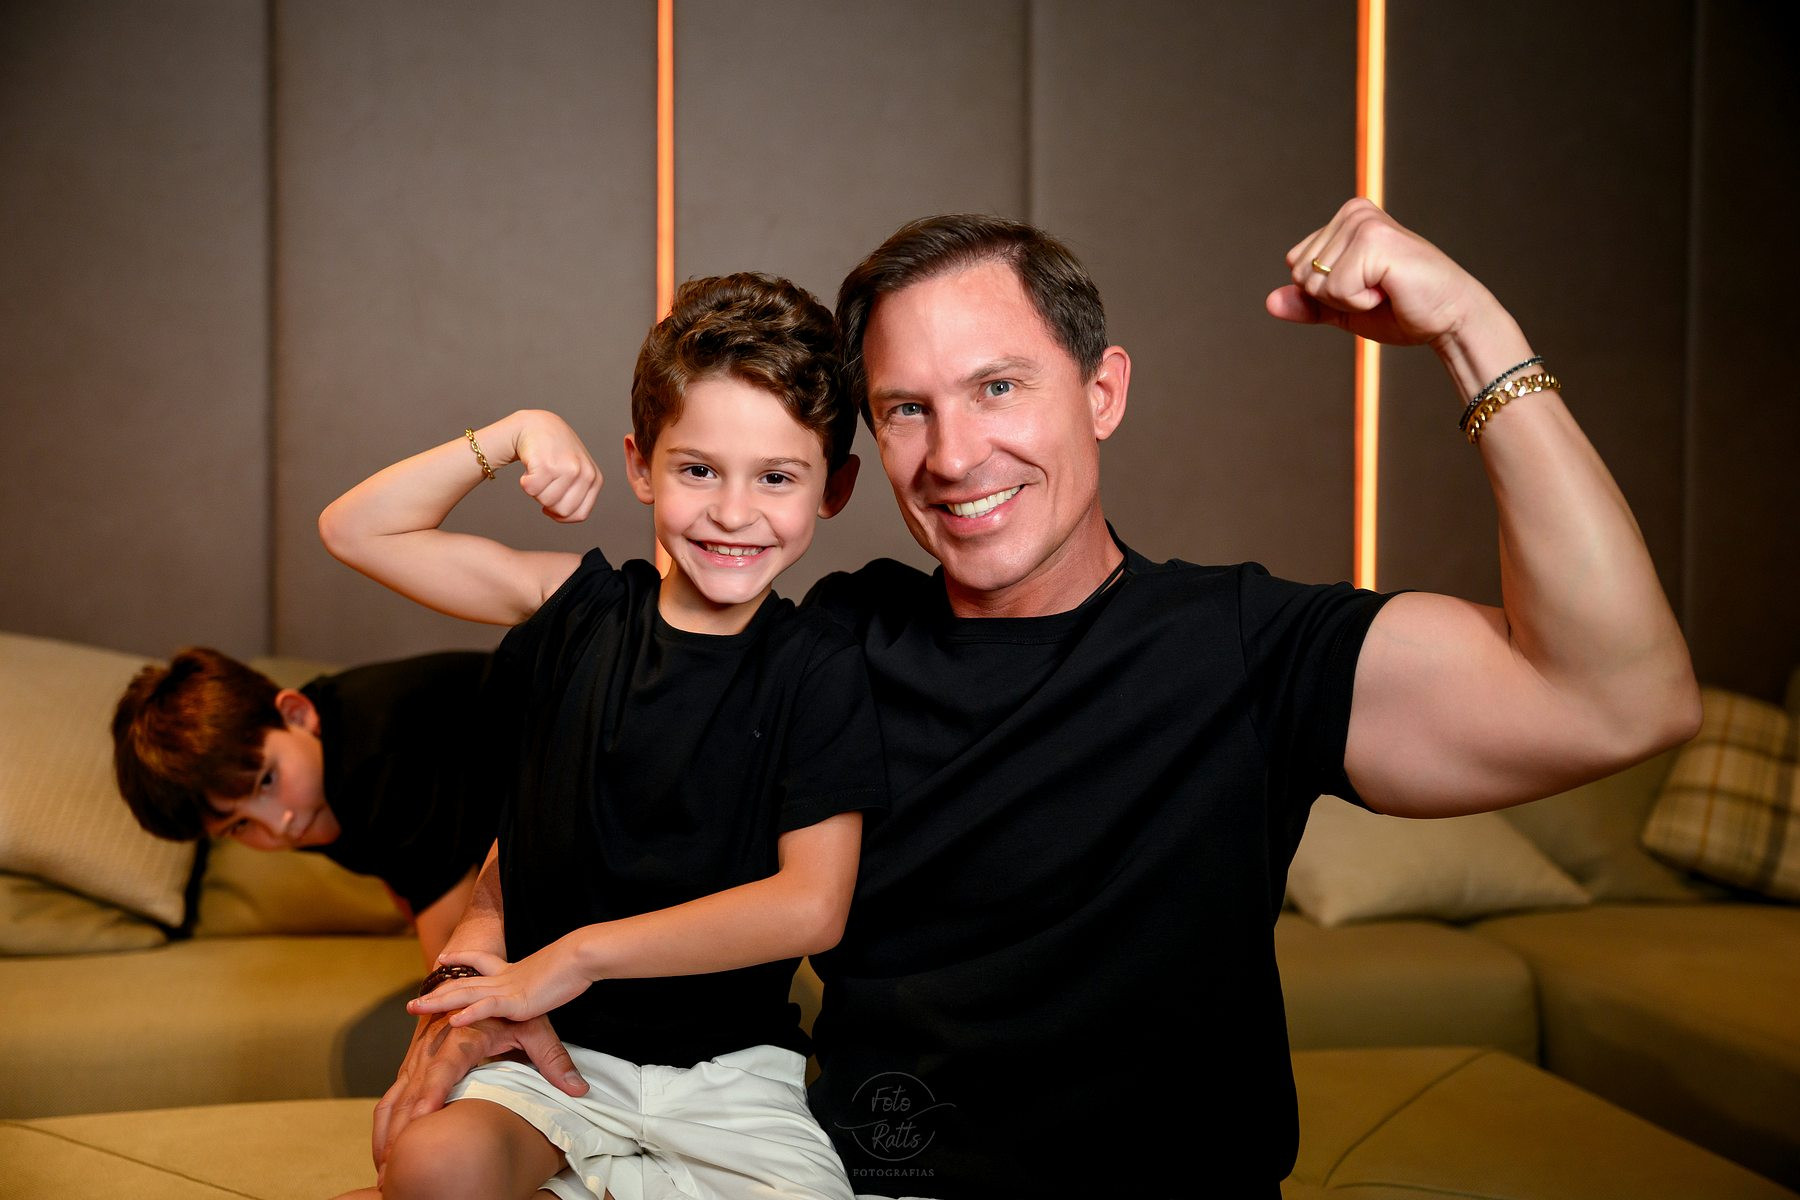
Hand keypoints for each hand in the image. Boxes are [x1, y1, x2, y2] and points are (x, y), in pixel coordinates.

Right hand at [371, 1010, 584, 1174]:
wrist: (475, 979)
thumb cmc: (507, 1005)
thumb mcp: (534, 1028)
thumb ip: (554, 1060)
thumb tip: (578, 1090)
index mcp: (464, 1035)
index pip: (445, 1068)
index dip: (433, 1093)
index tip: (423, 1118)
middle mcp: (435, 1045)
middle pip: (415, 1088)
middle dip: (404, 1124)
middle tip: (396, 1159)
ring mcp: (419, 1055)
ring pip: (397, 1093)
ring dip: (389, 1128)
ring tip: (385, 1164)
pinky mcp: (412, 1064)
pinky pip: (393, 1094)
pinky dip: (386, 1121)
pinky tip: (384, 1151)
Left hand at [407, 940, 593, 1025]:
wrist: (581, 956)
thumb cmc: (574, 965)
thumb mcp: (554, 978)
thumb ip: (546, 985)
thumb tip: (551, 986)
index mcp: (512, 971)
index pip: (480, 962)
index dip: (460, 960)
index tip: (442, 959)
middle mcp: (504, 978)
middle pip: (462, 983)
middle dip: (436, 993)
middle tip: (411, 1003)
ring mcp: (508, 988)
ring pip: (465, 994)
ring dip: (438, 1003)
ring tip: (415, 1009)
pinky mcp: (517, 1000)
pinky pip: (487, 1007)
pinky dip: (469, 1014)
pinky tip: (451, 1021)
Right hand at [511, 409, 600, 522]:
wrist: (537, 425)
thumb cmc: (556, 453)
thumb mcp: (577, 472)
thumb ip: (577, 496)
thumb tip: (563, 516)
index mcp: (595, 479)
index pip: (580, 515)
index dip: (562, 514)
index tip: (553, 503)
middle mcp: (585, 473)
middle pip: (562, 511)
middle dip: (548, 503)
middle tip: (546, 484)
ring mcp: (567, 468)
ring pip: (545, 501)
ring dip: (536, 491)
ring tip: (540, 472)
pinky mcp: (547, 464)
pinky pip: (530, 490)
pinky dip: (525, 482)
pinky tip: (531, 467)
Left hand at [1265, 198, 1507, 348]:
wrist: (1448, 318)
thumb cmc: (1402, 310)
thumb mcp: (1344, 309)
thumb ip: (1308, 304)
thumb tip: (1269, 302)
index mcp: (1345, 219)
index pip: (1296, 266)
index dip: (1324, 293)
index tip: (1364, 288)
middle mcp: (1353, 212)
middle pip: (1301, 273)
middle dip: (1334, 298)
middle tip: (1377, 291)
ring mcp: (1363, 222)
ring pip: (1316, 282)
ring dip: (1349, 301)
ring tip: (1385, 289)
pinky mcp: (1374, 240)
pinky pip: (1336, 289)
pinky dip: (1360, 303)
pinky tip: (1390, 289)